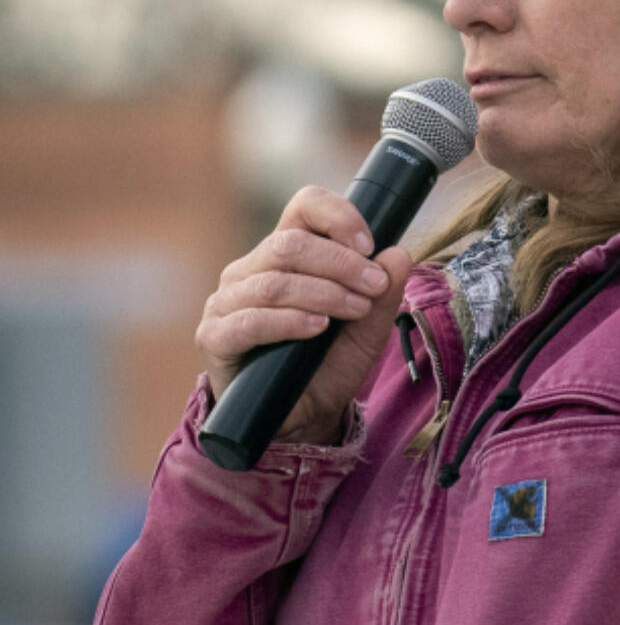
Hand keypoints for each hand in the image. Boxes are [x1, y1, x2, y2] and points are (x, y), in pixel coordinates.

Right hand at [196, 188, 412, 445]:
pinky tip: (316, 328)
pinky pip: (248, 321)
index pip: (304, 207)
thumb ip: (384, 293)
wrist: (303, 418)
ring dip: (323, 293)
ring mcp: (227, 301)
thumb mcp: (367, 328)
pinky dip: (288, 321)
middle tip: (374, 285)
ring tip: (354, 309)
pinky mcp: (215, 337)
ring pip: (273, 281)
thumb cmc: (329, 363)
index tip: (370, 244)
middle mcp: (251, 269)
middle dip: (340, 263)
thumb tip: (398, 254)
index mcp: (286, 252)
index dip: (337, 216)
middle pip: (291, 243)